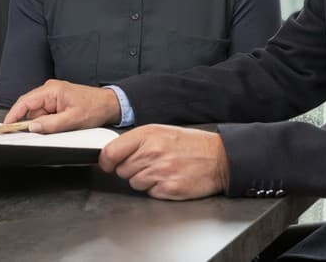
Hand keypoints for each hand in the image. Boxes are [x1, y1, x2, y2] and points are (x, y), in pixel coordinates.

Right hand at [3, 79, 120, 131]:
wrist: (109, 104)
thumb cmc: (94, 107)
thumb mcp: (73, 119)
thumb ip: (51, 124)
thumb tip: (32, 127)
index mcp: (51, 90)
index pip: (25, 102)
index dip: (13, 115)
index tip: (6, 127)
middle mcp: (49, 91)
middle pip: (30, 110)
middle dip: (34, 123)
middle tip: (44, 132)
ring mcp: (52, 97)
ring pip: (37, 115)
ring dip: (44, 124)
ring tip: (62, 125)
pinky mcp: (56, 103)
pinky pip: (45, 115)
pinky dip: (49, 123)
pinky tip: (61, 125)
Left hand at [100, 125, 228, 199]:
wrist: (219, 158)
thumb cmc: (191, 144)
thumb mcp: (162, 131)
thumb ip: (137, 141)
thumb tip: (113, 153)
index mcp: (148, 135)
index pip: (111, 152)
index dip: (107, 161)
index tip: (108, 163)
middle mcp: (152, 152)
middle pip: (122, 170)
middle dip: (131, 169)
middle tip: (149, 164)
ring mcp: (161, 171)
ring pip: (134, 183)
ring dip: (145, 180)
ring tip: (162, 170)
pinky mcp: (169, 188)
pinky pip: (150, 193)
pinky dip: (157, 189)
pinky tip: (170, 179)